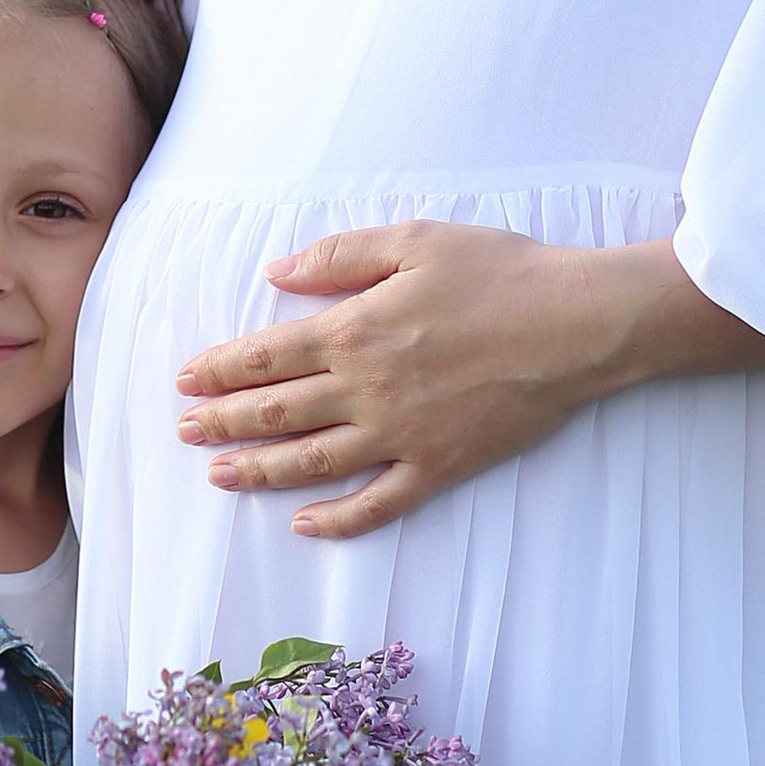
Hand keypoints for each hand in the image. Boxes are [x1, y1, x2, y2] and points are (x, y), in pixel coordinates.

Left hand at [176, 225, 764, 537]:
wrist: (579, 324)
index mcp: (354, 330)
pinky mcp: (440, 466)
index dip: (219, 370)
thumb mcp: (415, 240)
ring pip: (312, 462)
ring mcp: (402, 435)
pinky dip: (338, 519)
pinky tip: (306, 525)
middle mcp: (366, 389)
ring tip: (220, 476)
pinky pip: (379, 503)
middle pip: (276, 412)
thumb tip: (276, 273)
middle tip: (184, 432)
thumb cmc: (502, 272)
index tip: (186, 381)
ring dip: (259, 471)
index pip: (266, 356)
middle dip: (222, 422)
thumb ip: (340, 257)